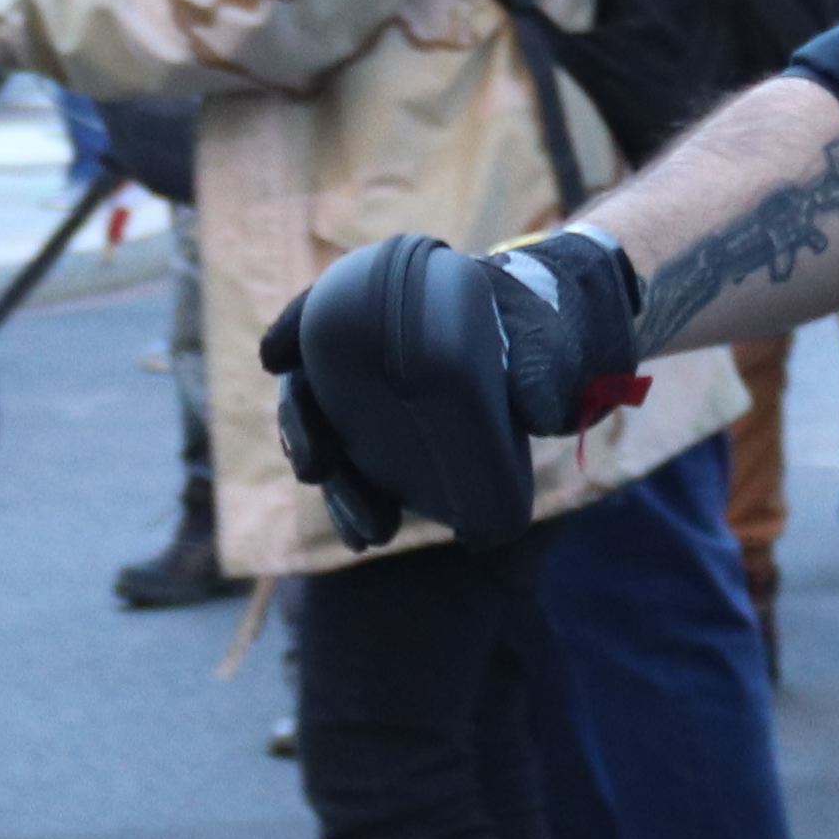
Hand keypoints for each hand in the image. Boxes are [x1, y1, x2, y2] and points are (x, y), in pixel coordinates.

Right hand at [259, 228, 642, 551]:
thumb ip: (542, 365)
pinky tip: (366, 538)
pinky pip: (363, 470)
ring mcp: (383, 399)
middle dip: (303, 427)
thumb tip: (537, 414)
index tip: (273, 358)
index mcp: (400, 300)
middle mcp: (376, 350)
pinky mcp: (399, 441)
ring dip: (337, 484)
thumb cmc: (547, 328)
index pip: (328, 303)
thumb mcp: (549, 336)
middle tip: (315, 466)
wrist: (564, 353)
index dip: (294, 328)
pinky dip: (358, 504)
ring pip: (334, 436)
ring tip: (366, 529)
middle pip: (316, 381)